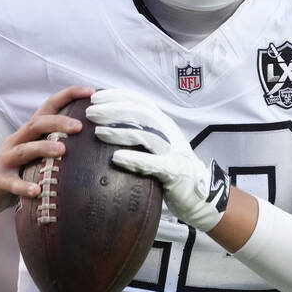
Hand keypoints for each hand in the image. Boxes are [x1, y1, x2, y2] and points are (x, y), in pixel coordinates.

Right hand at [0, 85, 94, 244]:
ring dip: (43, 148)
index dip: (68, 96)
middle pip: (36, 124)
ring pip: (24, 150)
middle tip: (80, 126)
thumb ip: (55, 146)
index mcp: (28, 134)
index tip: (92, 92)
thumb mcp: (35, 156)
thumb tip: (93, 142)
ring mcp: (5, 161)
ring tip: (62, 150)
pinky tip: (37, 191)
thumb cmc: (16, 172)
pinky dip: (24, 187)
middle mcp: (16, 141)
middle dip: (58, 122)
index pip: (48, 107)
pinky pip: (11, 183)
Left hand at [87, 89, 229, 231]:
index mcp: (164, 124)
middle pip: (141, 114)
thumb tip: (108, 126)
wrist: (201, 194)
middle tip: (90, 112)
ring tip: (98, 132)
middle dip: (114, 110)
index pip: (140, 102)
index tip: (94, 97)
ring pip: (146, 134)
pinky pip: (154, 163)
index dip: (117, 96)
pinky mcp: (174, 171)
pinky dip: (135, 159)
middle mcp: (169, 133)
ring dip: (120, 132)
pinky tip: (117, 158)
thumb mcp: (158, 146)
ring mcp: (173, 151)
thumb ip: (140, 134)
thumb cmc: (172, 170)